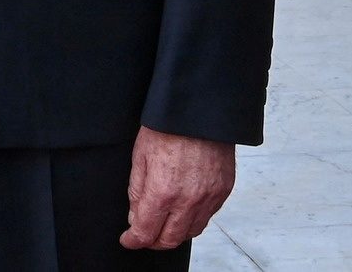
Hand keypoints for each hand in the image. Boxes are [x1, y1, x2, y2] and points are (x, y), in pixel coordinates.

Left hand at [122, 128, 234, 251]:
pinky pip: (208, 216)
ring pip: (191, 232)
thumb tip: (136, 217)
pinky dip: (194, 218)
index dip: (134, 240)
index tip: (128, 239)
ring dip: (175, 232)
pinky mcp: (223, 190)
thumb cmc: (168, 126)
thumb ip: (137, 191)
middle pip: (170, 239)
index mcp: (163, 191)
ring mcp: (209, 196)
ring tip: (164, 222)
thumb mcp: (140, 156)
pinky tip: (184, 208)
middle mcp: (189, 199)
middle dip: (154, 241)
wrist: (199, 109)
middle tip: (145, 234)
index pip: (146, 232)